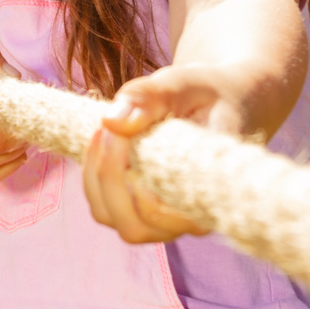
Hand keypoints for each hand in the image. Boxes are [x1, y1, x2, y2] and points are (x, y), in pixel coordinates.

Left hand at [82, 63, 236, 242]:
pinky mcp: (142, 214)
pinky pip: (104, 209)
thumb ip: (149, 96)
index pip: (161, 210)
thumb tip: (111, 121)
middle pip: (134, 224)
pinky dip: (92, 177)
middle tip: (108, 128)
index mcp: (211, 193)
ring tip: (106, 132)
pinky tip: (103, 140)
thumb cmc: (203, 95)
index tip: (120, 129)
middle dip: (109, 174)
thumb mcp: (182, 83)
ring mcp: (165, 221)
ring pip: (112, 218)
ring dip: (97, 175)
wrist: (217, 103)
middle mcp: (191, 219)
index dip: (129, 174)